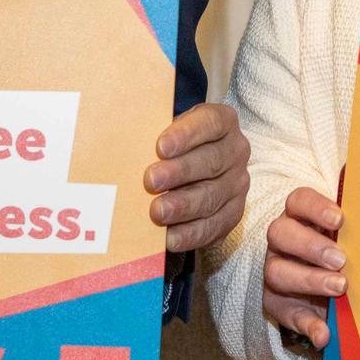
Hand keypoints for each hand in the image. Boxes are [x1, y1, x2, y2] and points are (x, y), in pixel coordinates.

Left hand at [145, 102, 249, 252]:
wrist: (191, 172)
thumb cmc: (172, 148)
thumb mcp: (167, 132)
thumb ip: (152, 135)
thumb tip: (123, 144)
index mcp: (223, 123)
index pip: (211, 123)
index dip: (187, 134)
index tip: (161, 146)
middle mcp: (235, 152)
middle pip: (211, 161)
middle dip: (180, 172)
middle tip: (151, 180)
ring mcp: (236, 185)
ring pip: (212, 196)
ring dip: (183, 206)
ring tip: (157, 212)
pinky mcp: (232, 214)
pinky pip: (213, 227)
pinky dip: (190, 233)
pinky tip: (169, 237)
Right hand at [263, 186, 343, 349]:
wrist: (326, 285)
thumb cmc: (343, 249)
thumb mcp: (349, 235)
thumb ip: (359, 228)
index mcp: (300, 216)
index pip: (299, 201)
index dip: (315, 207)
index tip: (339, 220)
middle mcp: (283, 240)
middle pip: (281, 233)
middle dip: (311, 246)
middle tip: (341, 260)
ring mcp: (277, 270)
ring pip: (277, 271)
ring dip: (309, 280)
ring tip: (338, 287)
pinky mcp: (278, 303)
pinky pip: (286, 314)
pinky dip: (306, 324)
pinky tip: (324, 333)